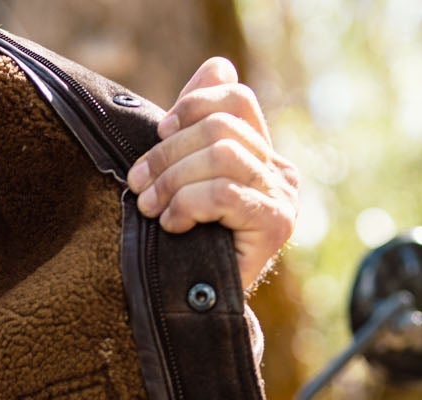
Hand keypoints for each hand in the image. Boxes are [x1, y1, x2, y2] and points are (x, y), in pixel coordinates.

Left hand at [126, 58, 300, 291]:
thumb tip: (217, 64)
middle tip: (138, 184)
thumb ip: (197, 129)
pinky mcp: (276, 224)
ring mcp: (283, 198)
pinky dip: (188, 205)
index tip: (160, 133)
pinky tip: (174, 226)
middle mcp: (281, 171)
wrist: (201, 312)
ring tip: (152, 208)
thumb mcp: (186, 180)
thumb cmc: (188, 246)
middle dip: (168, 153)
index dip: (194, 105)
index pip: (237, 99)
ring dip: (173, 180)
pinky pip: (223, 194)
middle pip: (222, 128)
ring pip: (221, 156)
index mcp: (262, 154)